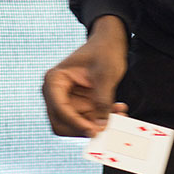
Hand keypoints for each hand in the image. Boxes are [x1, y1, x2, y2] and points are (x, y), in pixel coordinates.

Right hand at [42, 15, 128, 136]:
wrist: (109, 43)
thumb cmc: (104, 51)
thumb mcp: (105, 74)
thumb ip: (102, 100)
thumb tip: (101, 125)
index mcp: (54, 80)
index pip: (59, 109)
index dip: (76, 123)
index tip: (95, 131)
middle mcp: (55, 93)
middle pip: (62, 123)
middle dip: (84, 128)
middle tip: (105, 130)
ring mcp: (67, 100)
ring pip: (75, 125)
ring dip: (96, 125)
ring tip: (118, 115)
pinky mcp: (79, 105)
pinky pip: (87, 121)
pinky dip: (101, 120)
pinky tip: (117, 110)